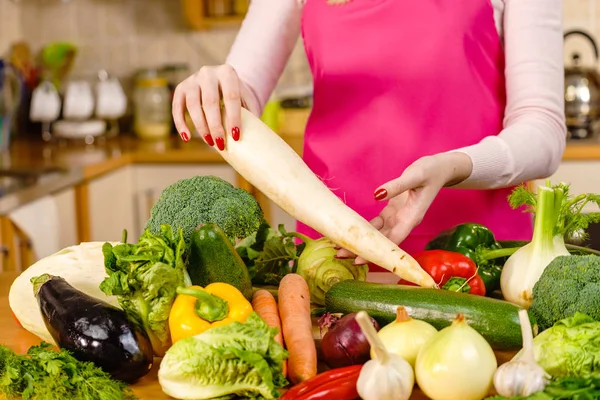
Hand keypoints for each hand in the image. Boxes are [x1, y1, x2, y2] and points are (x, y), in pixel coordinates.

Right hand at [172, 65, 244, 150]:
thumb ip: (250, 114)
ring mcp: (193, 80)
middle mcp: (208, 73)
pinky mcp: (181, 88)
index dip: (234, 118)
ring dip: (200, 127)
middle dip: (215, 126)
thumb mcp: (247, 100)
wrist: (221, 81)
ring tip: (210, 143)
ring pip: (193, 105)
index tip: (236, 136)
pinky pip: (177, 107)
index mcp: (228, 73)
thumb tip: (253, 138)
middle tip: (221, 144)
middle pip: (210, 102)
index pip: (231, 97)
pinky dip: (180, 124)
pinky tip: (187, 137)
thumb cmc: (237, 96)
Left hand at [336, 152, 472, 263]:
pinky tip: (349, 232)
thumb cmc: (431, 171)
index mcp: (412, 217)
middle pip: (382, 241)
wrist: (440, 169)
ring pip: (377, 235)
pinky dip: (364, 229)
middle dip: (363, 249)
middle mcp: (404, 222)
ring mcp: (397, 218)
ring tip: (340, 247)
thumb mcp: (415, 176)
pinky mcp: (392, 212)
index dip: (377, 250)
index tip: (359, 259)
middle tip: (340, 255)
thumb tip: (377, 194)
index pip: (393, 240)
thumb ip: (397, 186)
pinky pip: (376, 225)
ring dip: (361, 241)